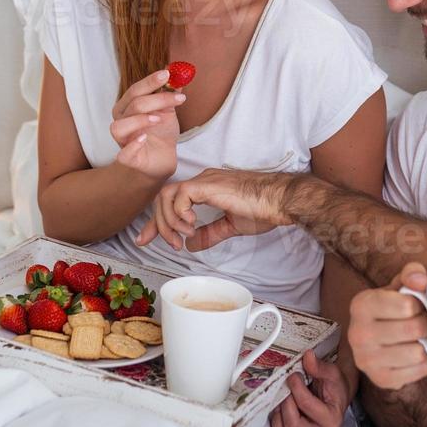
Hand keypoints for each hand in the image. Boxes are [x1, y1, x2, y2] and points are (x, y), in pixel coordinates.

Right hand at [110, 68, 184, 182]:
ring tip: (159, 119)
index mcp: (127, 106)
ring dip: (139, 120)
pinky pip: (123, 154)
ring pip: (119, 127)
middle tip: (179, 98)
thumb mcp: (168, 110)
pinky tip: (144, 138)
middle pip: (133, 105)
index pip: (135, 90)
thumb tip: (179, 73)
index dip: (150, 81)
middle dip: (157, 99)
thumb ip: (170, 92)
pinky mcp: (128, 159)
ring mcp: (122, 141)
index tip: (167, 74)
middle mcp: (121, 121)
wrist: (164, 157)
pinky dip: (133, 145)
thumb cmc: (161, 132)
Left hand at [135, 168, 290, 250]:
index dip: (156, 221)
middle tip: (168, 245)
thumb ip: (210, 233)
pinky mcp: (208, 185)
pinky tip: (192, 226)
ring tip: (181, 237)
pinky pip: (180, 196)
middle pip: (162, 197)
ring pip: (166, 195)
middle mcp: (201, 181)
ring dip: (168, 221)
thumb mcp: (231, 225)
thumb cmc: (264, 209)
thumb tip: (191, 245)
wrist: (280, 201)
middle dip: (157, 224)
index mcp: (206, 188)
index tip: (147, 239)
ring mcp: (204, 181)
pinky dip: (179, 214)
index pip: (171, 200)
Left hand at [269, 351, 349, 426]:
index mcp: (332, 419)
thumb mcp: (331, 373)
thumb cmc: (333, 387)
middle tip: (287, 392)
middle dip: (285, 404)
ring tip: (282, 407)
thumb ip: (319, 366)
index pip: (305, 404)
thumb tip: (308, 357)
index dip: (295, 386)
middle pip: (292, 424)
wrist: (336, 398)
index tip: (294, 377)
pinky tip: (279, 421)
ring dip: (278, 421)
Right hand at [347, 262, 426, 390]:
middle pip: (414, 329)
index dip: (420, 305)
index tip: (415, 306)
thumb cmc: (391, 309)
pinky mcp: (380, 379)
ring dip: (425, 345)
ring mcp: (366, 359)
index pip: (408, 305)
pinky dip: (424, 363)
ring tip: (417, 339)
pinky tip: (414, 355)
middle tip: (421, 323)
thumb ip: (412, 274)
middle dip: (425, 324)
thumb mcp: (398, 285)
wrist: (376, 340)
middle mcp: (357, 333)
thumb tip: (420, 281)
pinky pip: (419, 371)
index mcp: (361, 305)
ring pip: (417, 352)